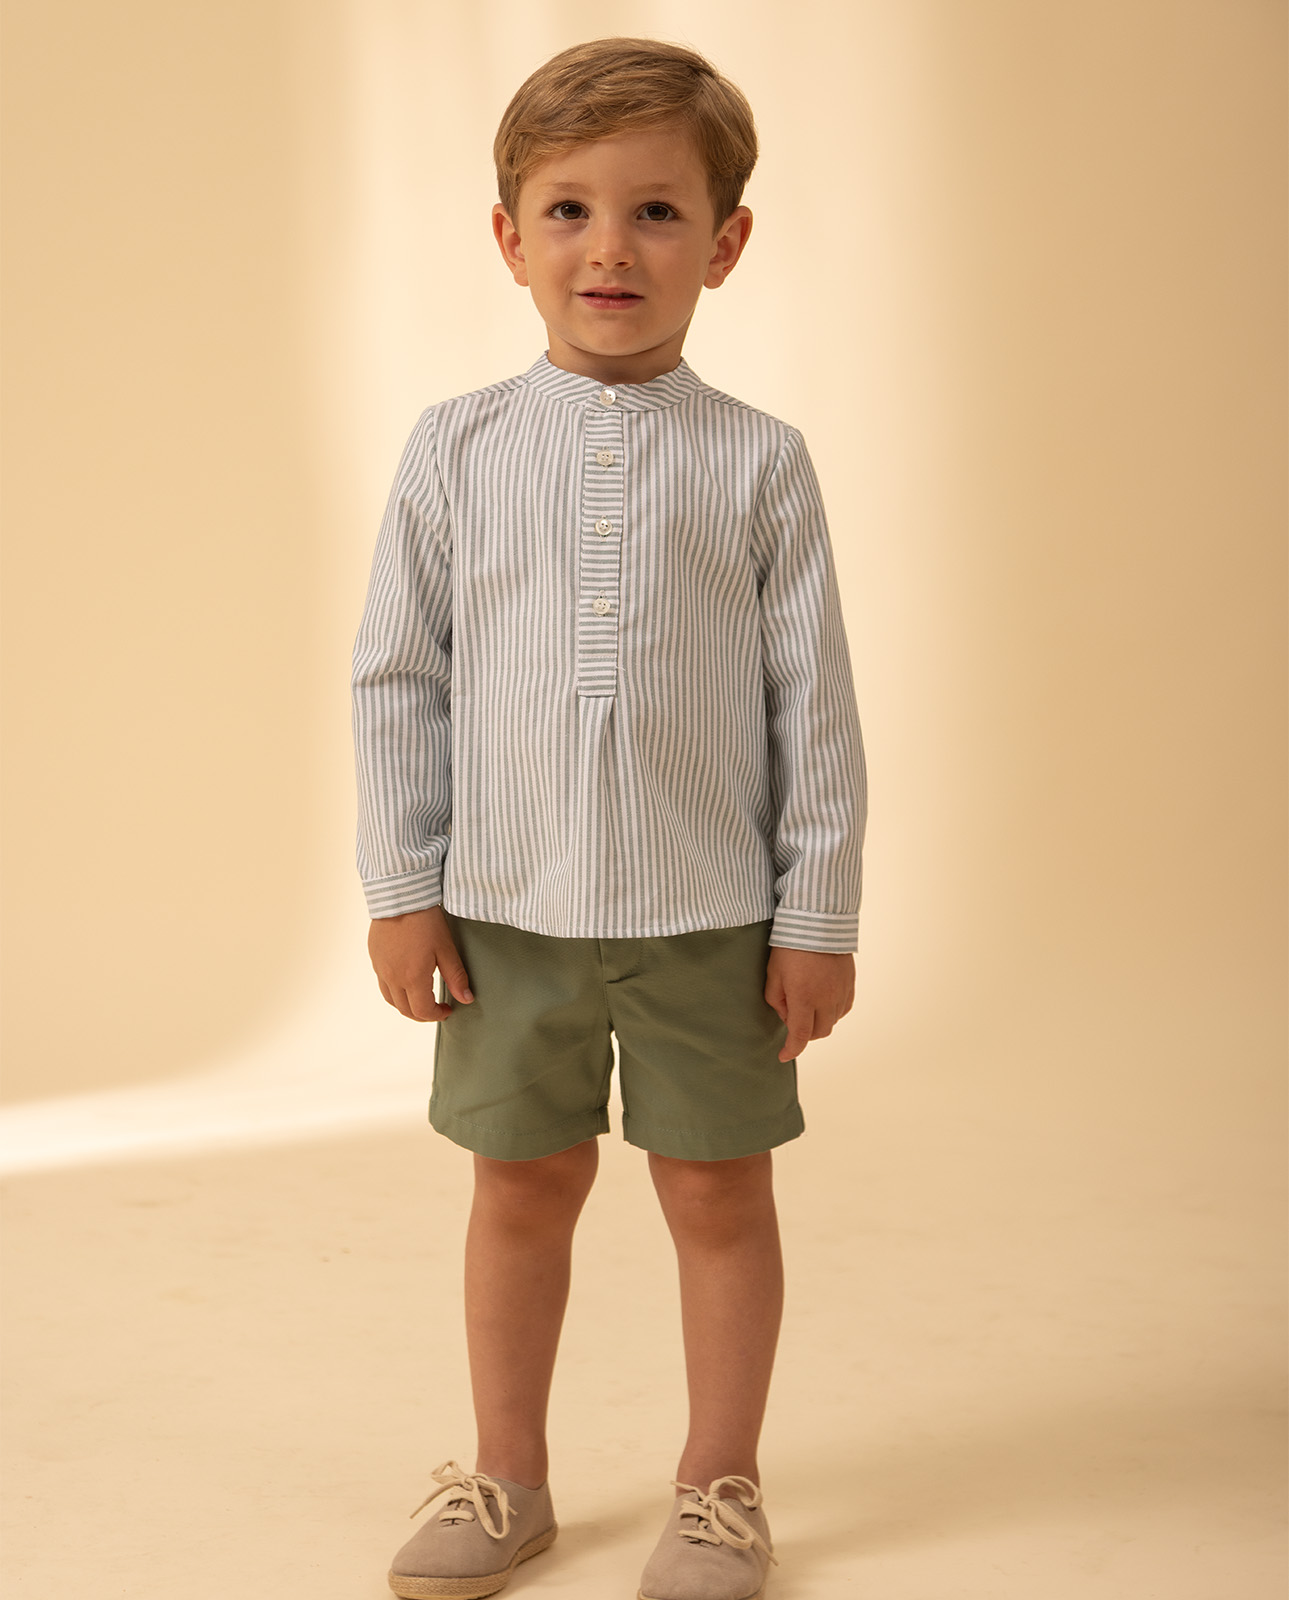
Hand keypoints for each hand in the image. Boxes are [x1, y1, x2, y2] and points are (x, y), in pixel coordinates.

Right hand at [367, 905, 473, 1021]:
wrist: (400, 898)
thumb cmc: (424, 921)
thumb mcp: (446, 949)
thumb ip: (456, 977)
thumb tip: (466, 998)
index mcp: (412, 978)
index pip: (423, 1011)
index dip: (437, 1015)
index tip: (447, 1009)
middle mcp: (393, 977)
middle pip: (405, 1010)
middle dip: (423, 1014)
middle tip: (436, 1008)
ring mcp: (381, 969)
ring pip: (391, 1000)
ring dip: (407, 1005)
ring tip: (421, 999)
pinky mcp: (375, 958)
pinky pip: (383, 984)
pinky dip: (395, 991)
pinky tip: (406, 981)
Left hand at [764, 946, 854, 1061]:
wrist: (819, 921)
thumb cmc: (790, 946)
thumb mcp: (774, 973)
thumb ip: (776, 1000)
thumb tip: (786, 1016)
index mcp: (803, 998)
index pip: (800, 1036)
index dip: (791, 1050)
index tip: (783, 1055)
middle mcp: (826, 999)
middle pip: (819, 1032)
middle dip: (805, 1034)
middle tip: (793, 1021)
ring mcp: (841, 992)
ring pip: (832, 1022)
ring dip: (819, 1022)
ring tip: (807, 1007)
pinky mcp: (850, 983)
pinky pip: (844, 1008)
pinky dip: (833, 1012)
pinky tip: (823, 1002)